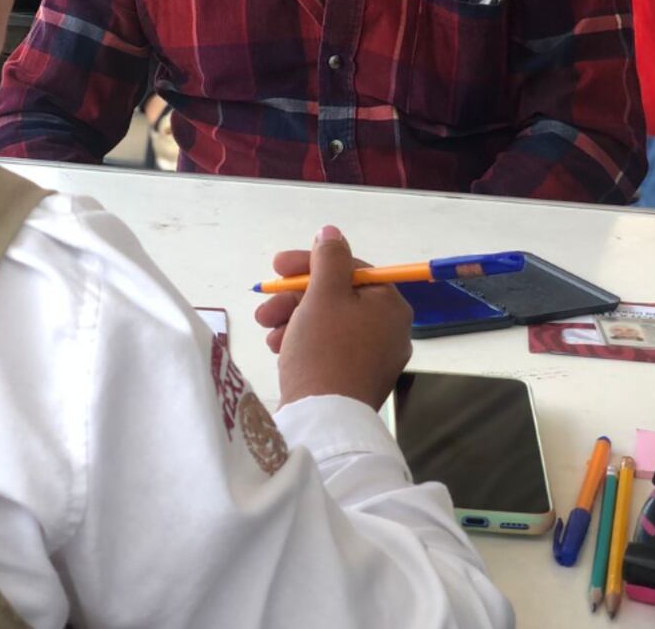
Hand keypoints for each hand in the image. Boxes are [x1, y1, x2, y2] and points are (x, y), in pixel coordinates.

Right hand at [264, 226, 411, 410]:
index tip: (277, 266)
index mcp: (390, 306)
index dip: (310, 263)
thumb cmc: (325, 349)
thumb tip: (331, 232)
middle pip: (337, 297)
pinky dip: (302, 342)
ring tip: (266, 330)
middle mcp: (389, 330)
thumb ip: (328, 258)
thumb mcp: (323, 294)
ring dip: (293, 319)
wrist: (323, 421)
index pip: (350, 269)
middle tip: (265, 303)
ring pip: (328, 323)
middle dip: (295, 297)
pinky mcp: (355, 380)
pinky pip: (328, 348)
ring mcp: (374, 358)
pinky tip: (277, 348)